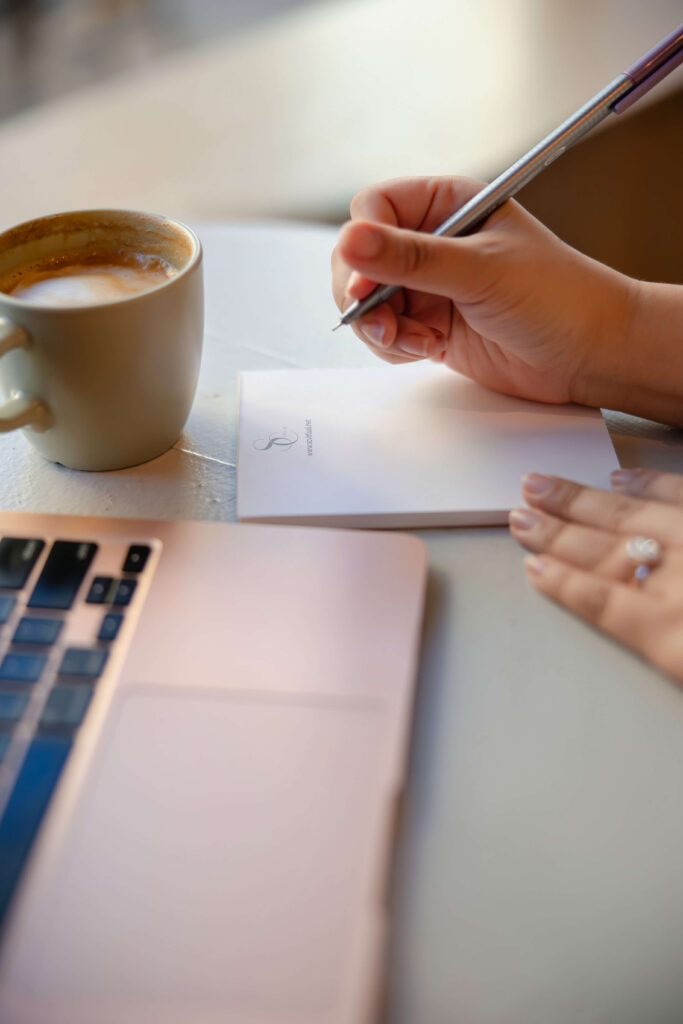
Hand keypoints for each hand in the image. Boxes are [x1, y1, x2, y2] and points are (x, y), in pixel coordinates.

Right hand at [332, 176, 638, 405]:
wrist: (591, 354)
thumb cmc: (558, 297)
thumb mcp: (481, 271)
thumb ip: (411, 258)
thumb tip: (350, 239)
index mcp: (448, 204)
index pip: (375, 208)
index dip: (362, 243)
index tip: (364, 283)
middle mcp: (434, 242)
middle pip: (361, 257)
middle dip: (363, 294)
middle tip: (382, 324)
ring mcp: (430, 286)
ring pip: (368, 300)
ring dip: (377, 326)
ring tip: (412, 342)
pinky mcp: (432, 326)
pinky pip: (387, 333)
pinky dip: (394, 346)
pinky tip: (426, 350)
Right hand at [509, 468, 682, 681]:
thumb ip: (665, 651)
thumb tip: (615, 617)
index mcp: (673, 636)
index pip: (601, 602)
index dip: (562, 583)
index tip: (532, 567)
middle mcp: (681, 581)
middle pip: (605, 553)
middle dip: (556, 532)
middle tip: (519, 514)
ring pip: (631, 516)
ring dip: (582, 501)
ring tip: (541, 487)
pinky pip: (681, 492)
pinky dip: (649, 483)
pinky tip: (619, 478)